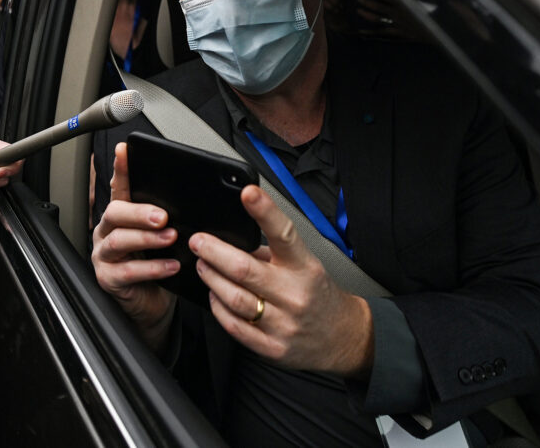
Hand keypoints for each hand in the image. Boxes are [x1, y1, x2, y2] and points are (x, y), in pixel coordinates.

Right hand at [91, 142, 178, 350]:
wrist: (152, 304)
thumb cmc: (159, 265)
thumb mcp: (164, 237)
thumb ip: (168, 218)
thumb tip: (193, 201)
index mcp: (122, 216)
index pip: (120, 186)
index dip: (121, 169)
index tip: (125, 151)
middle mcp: (108, 232)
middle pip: (115, 212)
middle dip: (139, 212)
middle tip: (163, 215)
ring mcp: (105, 256)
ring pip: (119, 241)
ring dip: (147, 239)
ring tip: (170, 238)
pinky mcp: (109, 279)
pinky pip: (127, 272)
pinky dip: (151, 268)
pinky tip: (170, 265)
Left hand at [189, 184, 372, 376]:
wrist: (341, 337)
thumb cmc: (316, 294)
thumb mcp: (303, 265)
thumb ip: (271, 253)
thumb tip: (231, 239)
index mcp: (304, 267)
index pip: (284, 234)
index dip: (265, 212)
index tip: (248, 193)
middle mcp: (294, 294)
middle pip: (244, 269)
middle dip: (213, 251)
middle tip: (197, 241)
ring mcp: (283, 323)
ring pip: (234, 298)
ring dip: (211, 278)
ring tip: (203, 265)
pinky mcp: (272, 347)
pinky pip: (234, 325)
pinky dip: (218, 307)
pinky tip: (214, 295)